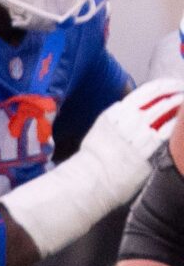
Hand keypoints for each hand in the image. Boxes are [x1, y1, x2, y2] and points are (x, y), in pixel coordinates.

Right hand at [3, 80, 183, 252]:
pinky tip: (183, 123)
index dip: (167, 85)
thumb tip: (130, 112)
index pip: (149, 89)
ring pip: (168, 107)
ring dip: (181, 103)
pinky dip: (180, 122)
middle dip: (178, 91)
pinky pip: (171, 128)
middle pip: (162, 95)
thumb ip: (117, 119)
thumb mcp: (101, 130)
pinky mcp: (149, 147)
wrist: (91, 180)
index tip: (175, 86)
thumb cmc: (93, 160)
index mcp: (116, 111)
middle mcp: (129, 117)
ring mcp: (140, 131)